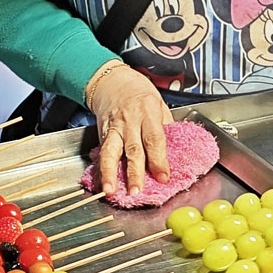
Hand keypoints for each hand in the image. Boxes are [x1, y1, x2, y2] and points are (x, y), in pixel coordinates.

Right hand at [87, 62, 174, 195]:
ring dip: (110, 173)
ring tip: (110, 190)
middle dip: (134, 173)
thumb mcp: (159, 104)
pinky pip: (101, 153)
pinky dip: (100, 170)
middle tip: (136, 191)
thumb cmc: (140, 93)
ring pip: (111, 152)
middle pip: (133, 150)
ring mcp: (114, 128)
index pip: (154, 139)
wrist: (112, 81)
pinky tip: (101, 183)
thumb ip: (165, 128)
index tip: (163, 177)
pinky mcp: (102, 133)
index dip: (158, 160)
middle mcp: (130, 121)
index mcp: (148, 112)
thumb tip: (172, 154)